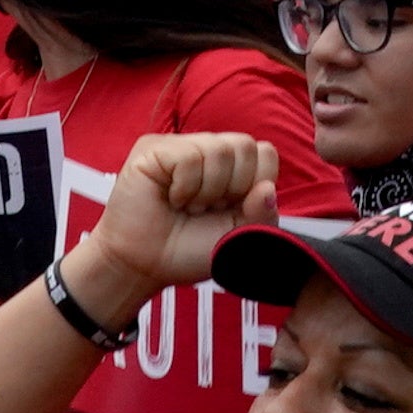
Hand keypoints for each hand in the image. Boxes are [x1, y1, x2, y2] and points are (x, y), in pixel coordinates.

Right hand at [70, 133, 278, 324]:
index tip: (231, 210)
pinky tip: (171, 199)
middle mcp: (209, 151)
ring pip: (219, 150)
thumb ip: (262, 215)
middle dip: (231, 189)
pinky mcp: (154, 148)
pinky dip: (185, 188)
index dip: (254, 186)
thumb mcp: (239, 238)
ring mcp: (182, 146)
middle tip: (206, 209)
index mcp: (235, 168)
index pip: (265, 153)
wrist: (145, 266)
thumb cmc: (190, 250)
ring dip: (206, 191)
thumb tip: (267, 188)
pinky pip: (189, 157)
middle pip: (245, 146)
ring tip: (187, 206)